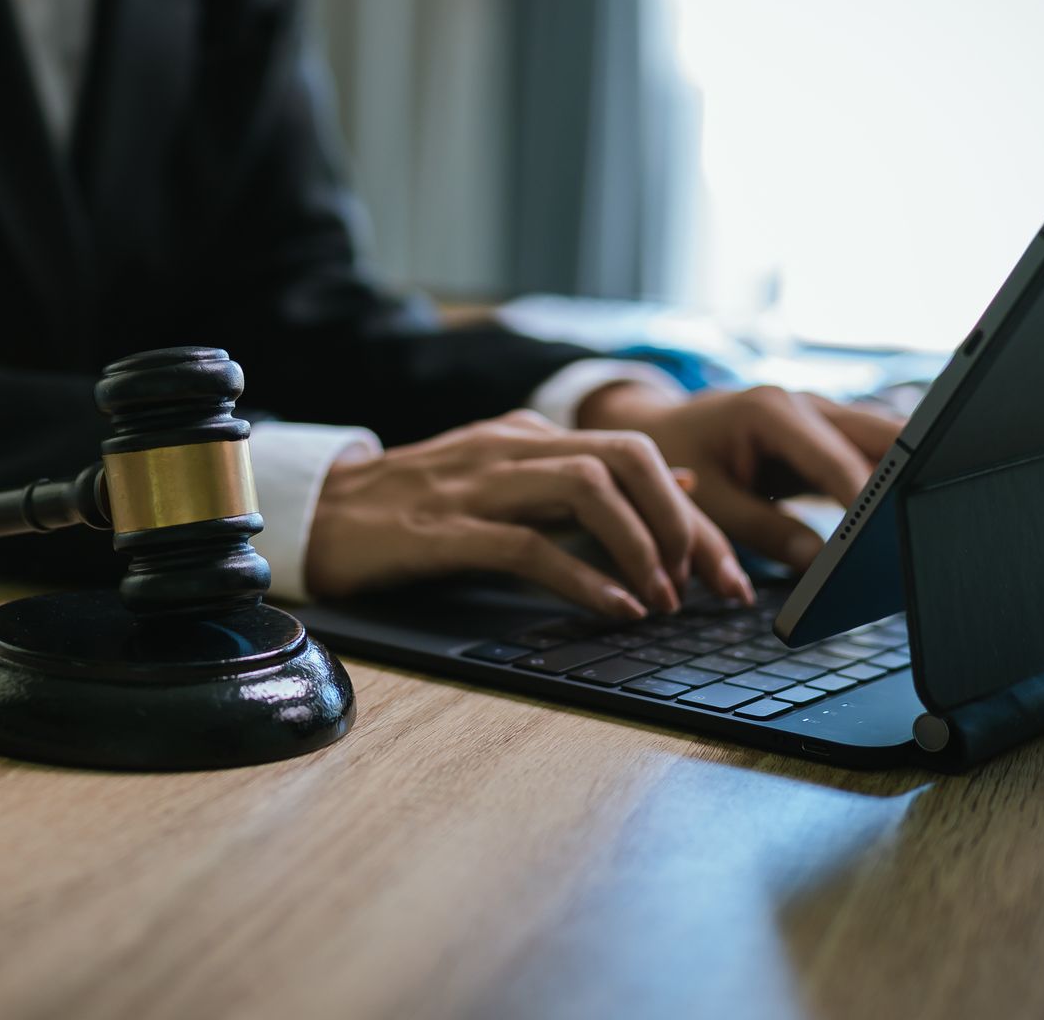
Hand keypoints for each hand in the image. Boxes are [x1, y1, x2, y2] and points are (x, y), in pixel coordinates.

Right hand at [303, 410, 756, 618]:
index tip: (726, 570)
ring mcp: (475, 484)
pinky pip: (528, 544)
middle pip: (624, 457)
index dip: (692, 512)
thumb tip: (682, 480)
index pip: (634, 454)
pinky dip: (581, 577)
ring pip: (586, 488)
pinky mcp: (443, 529)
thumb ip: (587, 478)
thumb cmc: (416, 509)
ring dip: (639, 546)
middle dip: (681, 522)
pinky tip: (612, 608)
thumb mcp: (509, 479)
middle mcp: (509, 447)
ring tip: (662, 600)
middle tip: (709, 585)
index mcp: (528, 435)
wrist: (317, 516)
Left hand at [579, 382, 903, 571]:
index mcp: (770, 410)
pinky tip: (909, 518)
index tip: (889, 530)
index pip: (834, 457)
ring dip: (908, 476)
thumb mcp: (712, 503)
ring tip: (930, 520)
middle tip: (931, 519)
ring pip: (885, 442)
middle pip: (880, 434)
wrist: (664, 431)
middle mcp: (806, 404)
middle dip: (909, 473)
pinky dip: (891, 483)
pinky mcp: (831, 439)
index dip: (867, 496)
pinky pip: (872, 457)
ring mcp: (823, 418)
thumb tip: (822, 564)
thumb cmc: (677, 462)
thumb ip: (765, 531)